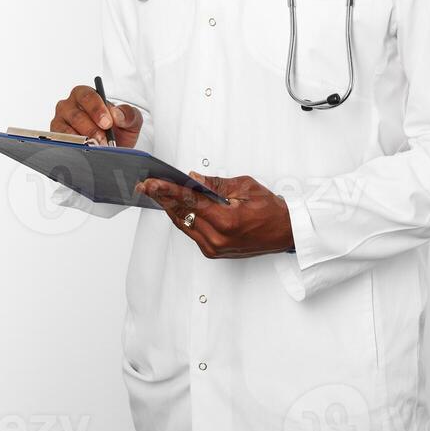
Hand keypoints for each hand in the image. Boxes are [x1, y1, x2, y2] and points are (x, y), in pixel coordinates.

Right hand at [51, 85, 141, 147]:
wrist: (113, 148)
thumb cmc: (118, 129)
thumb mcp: (130, 120)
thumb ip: (128, 114)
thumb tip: (117, 115)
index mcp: (86, 95)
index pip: (87, 96)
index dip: (97, 109)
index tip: (107, 123)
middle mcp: (69, 105)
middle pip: (76, 115)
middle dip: (91, 130)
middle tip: (103, 141)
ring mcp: (60, 122)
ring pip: (66, 130)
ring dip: (82, 141)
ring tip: (96, 149)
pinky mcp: (56, 138)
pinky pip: (60, 142)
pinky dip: (72, 148)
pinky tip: (83, 153)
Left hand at [135, 174, 294, 257]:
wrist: (283, 232)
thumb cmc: (270, 209)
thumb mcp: (244, 187)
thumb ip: (214, 184)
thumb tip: (192, 179)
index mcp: (226, 221)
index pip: (189, 202)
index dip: (168, 191)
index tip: (152, 183)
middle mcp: (217, 239)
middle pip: (181, 214)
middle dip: (162, 198)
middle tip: (146, 185)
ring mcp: (213, 248)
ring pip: (183, 224)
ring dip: (169, 207)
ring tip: (155, 192)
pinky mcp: (212, 251)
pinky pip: (191, 231)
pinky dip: (182, 216)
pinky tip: (173, 204)